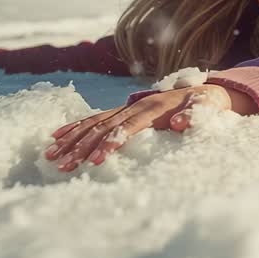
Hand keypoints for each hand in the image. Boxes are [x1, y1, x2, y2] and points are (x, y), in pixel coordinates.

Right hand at [44, 84, 254, 171]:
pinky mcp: (122, 111)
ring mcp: (126, 107)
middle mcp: (134, 106)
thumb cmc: (205, 104)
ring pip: (93, 123)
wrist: (203, 91)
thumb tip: (179, 123)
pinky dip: (75, 128)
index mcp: (153, 108)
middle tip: (64, 165)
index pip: (127, 127)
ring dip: (72, 140)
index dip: (111, 142)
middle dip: (82, 147)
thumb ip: (194, 115)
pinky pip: (94, 119)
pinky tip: (56, 138)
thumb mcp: (206, 109)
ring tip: (52, 156)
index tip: (96, 160)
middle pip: (103, 127)